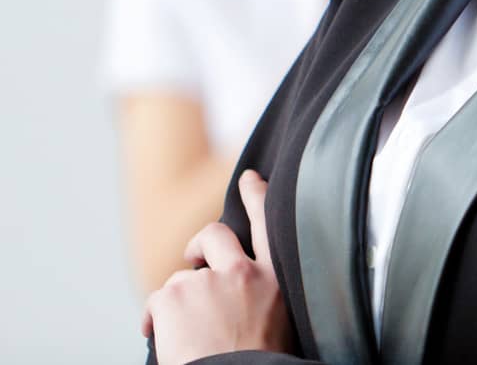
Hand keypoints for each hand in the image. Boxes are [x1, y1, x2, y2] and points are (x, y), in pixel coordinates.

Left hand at [143, 169, 290, 364]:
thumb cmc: (256, 361)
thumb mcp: (275, 320)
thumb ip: (259, 295)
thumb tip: (235, 295)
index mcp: (274, 280)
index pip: (268, 225)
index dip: (257, 196)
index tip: (249, 178)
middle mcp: (241, 273)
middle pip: (214, 235)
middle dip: (198, 243)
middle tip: (191, 258)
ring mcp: (205, 282)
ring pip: (181, 279)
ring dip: (178, 301)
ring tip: (185, 334)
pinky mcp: (172, 296)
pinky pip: (156, 300)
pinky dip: (154, 318)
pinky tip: (159, 335)